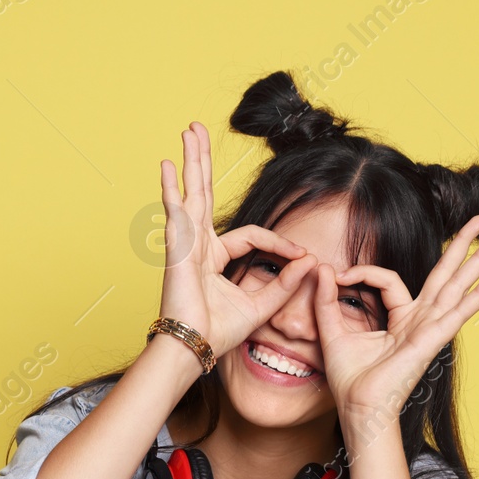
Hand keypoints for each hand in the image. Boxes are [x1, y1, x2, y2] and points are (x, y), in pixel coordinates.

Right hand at [159, 121, 314, 357]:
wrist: (193, 348)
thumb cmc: (217, 332)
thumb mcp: (262, 306)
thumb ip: (285, 284)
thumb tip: (311, 262)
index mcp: (215, 258)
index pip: (252, 236)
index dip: (279, 244)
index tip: (303, 257)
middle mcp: (198, 245)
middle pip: (204, 194)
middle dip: (203, 162)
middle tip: (198, 130)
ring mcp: (185, 244)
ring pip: (192, 193)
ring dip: (191, 161)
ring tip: (188, 132)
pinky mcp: (178, 250)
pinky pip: (176, 214)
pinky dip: (170, 190)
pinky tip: (167, 167)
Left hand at [314, 213, 478, 434]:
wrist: (358, 409)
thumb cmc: (350, 379)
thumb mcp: (332, 331)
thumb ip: (327, 300)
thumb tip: (323, 268)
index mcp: (400, 318)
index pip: (390, 280)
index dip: (364, 271)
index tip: (339, 274)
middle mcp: (420, 320)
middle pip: (446, 275)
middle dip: (464, 246)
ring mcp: (429, 329)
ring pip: (457, 287)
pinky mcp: (430, 341)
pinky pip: (454, 314)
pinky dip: (474, 296)